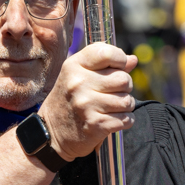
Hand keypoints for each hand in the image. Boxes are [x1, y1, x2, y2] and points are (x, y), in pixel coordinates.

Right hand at [38, 43, 137, 159]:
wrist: (52, 132)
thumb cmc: (70, 100)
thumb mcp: (80, 76)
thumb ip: (106, 65)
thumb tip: (132, 60)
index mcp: (74, 66)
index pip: (107, 52)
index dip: (120, 59)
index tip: (117, 68)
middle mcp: (79, 83)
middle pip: (124, 79)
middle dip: (124, 88)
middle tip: (113, 93)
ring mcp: (86, 104)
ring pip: (127, 101)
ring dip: (125, 106)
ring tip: (112, 108)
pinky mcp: (95, 124)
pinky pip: (126, 119)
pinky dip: (125, 121)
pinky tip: (113, 120)